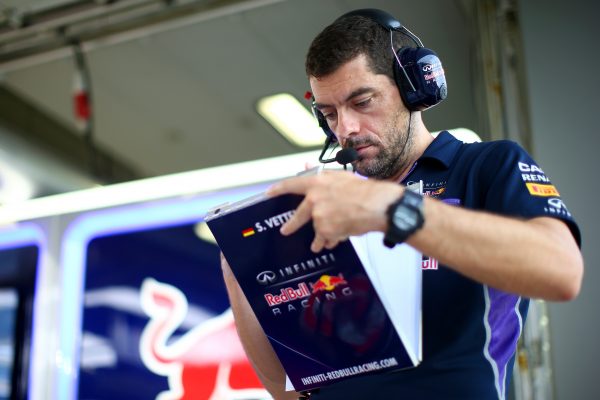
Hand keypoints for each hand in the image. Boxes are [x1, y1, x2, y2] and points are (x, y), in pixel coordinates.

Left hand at [266, 171, 403, 251]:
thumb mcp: (341, 177)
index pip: (291, 184)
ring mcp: (319, 217)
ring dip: (322, 236)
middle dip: (291, 225)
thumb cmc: (365, 190)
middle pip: (298, 216)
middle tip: (285, 230)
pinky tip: (338, 238)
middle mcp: (314, 200)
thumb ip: (322, 174)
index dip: (278, 189)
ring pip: (317, 230)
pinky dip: (332, 240)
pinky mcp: (326, 231)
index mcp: (317, 183)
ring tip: (326, 240)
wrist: (376, 206)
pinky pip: (326, 239)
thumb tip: (308, 166)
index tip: (268, 193)